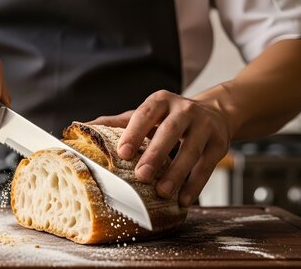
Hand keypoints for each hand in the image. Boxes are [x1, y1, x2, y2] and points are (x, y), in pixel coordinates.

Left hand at [89, 90, 230, 206]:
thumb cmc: (168, 118)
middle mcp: (185, 109)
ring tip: (162, 192)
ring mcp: (205, 126)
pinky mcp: (219, 144)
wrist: (215, 113)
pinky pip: (207, 166)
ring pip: (191, 150)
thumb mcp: (146, 115)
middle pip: (170, 131)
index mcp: (161, 101)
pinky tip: (183, 200)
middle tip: (142, 176)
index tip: (122, 152)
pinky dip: (194, 184)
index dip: (134, 132)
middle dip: (156, 154)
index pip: (145, 113)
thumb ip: (118, 123)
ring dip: (177, 173)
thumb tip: (81, 127)